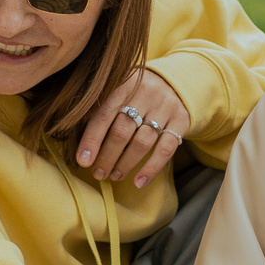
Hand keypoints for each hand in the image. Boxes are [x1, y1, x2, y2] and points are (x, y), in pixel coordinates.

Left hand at [77, 69, 189, 188]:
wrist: (173, 82)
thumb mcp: (119, 90)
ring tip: (114, 176)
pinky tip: (139, 182)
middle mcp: (147, 92)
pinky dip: (151, 168)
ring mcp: (166, 106)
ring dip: (125, 164)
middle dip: (107, 156)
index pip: (104, 115)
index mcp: (125, 83)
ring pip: (142, 142)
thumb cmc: (135, 93)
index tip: (83, 161)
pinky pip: (166, 149)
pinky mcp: (181, 120)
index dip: (92, 140)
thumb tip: (83, 146)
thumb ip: (102, 109)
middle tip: (98, 173)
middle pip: (122, 131)